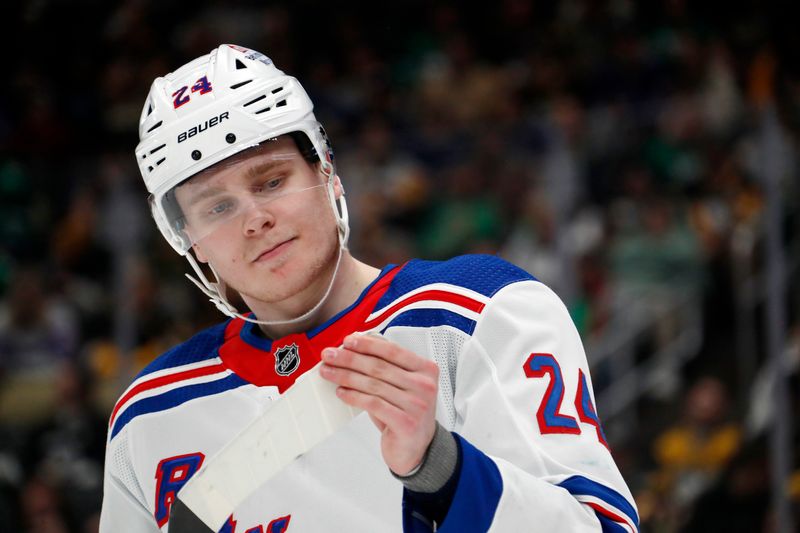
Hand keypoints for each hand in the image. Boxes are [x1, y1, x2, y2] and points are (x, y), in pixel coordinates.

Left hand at [320, 333, 438, 475]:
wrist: (417, 447)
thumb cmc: (406, 413)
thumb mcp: (401, 385)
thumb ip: (386, 365)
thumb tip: (357, 345)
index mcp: (426, 369)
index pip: (392, 350)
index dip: (367, 344)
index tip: (347, 341)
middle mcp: (424, 385)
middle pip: (379, 366)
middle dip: (349, 359)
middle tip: (330, 355)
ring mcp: (417, 405)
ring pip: (373, 384)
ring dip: (346, 376)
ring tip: (329, 373)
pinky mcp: (406, 423)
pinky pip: (373, 404)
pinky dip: (354, 396)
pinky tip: (342, 392)